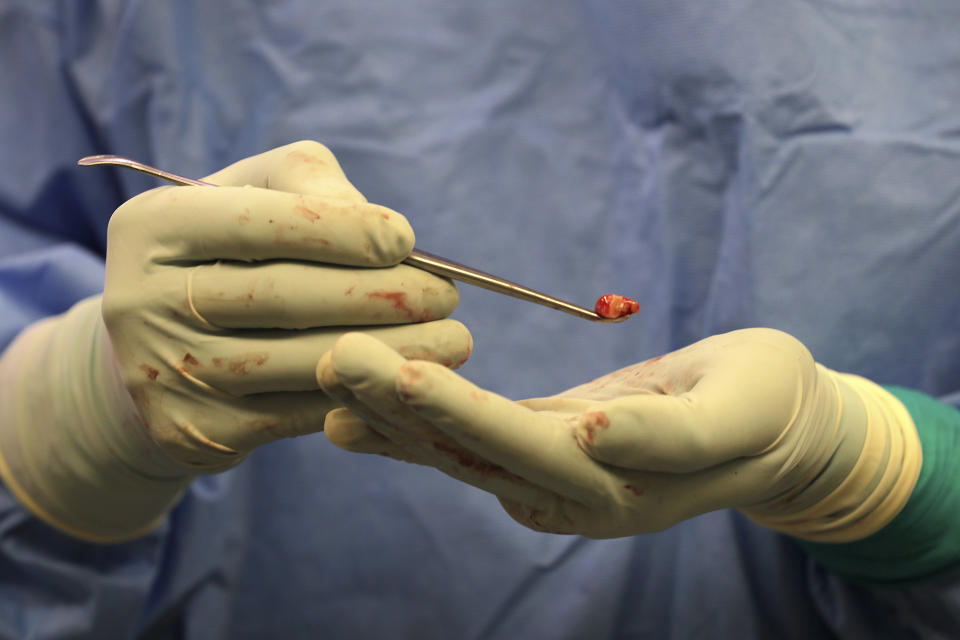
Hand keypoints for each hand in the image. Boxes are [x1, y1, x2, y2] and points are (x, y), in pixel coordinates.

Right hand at [0, 141, 471, 540]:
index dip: (341, 231)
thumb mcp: (252, 197)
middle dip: (380, 296)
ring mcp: (166, 374)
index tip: (406, 239)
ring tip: (455, 341)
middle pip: (283, 296)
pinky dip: (364, 397)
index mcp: (152, 228)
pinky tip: (411, 382)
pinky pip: (298, 414)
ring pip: (299, 362)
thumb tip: (387, 234)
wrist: (162, 352)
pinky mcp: (195, 432)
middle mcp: (141, 301)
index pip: (257, 223)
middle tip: (446, 296)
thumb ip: (311, 186)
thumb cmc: (228, 255)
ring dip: (392, 354)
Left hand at [318, 329, 919, 540]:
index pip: (515, 445)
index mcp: (611, 489)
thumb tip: (593, 439)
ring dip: (390, 410)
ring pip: (456, 446)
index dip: (449, 411)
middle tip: (331, 354)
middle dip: (396, 403)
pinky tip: (365, 400)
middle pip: (467, 449)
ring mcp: (547, 480)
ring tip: (329, 370)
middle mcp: (564, 496)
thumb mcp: (736, 412)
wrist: (770, 425)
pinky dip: (416, 416)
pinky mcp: (540, 450)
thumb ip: (668, 435)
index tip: (387, 371)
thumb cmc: (763, 404)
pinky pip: (469, 434)